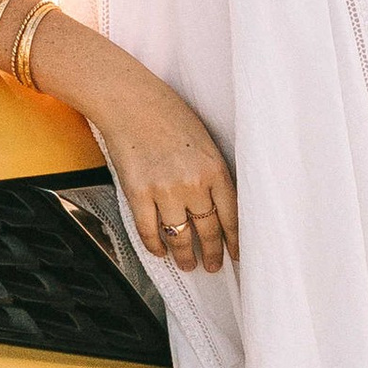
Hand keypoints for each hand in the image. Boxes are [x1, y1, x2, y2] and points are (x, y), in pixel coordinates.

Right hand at [84, 76, 239, 274]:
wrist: (129, 100)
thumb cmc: (166, 112)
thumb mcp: (204, 139)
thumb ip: (212, 170)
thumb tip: (216, 201)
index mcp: (215, 169)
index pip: (232, 216)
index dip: (235, 240)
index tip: (237, 254)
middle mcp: (194, 184)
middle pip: (208, 230)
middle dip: (212, 253)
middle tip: (213, 266)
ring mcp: (165, 191)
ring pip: (180, 236)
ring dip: (185, 255)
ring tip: (188, 265)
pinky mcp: (138, 194)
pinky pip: (149, 231)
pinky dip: (155, 246)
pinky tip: (160, 253)